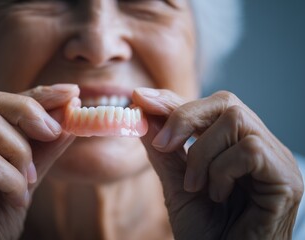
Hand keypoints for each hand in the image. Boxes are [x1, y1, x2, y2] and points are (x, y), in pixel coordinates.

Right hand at [0, 84, 78, 239]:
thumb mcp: (25, 178)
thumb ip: (43, 148)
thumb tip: (68, 115)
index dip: (33, 93)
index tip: (69, 93)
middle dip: (27, 112)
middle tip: (53, 135)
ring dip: (20, 153)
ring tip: (25, 183)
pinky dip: (13, 180)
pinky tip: (15, 200)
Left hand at [133, 88, 303, 238]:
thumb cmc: (205, 233)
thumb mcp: (176, 185)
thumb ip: (164, 150)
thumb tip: (143, 111)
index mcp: (236, 147)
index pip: (210, 107)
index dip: (175, 101)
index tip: (141, 99)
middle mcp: (261, 148)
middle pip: (226, 102)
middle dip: (185, 118)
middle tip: (164, 145)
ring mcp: (276, 161)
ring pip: (236, 121)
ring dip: (202, 154)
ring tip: (196, 186)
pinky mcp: (286, 179)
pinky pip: (250, 150)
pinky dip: (222, 171)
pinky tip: (219, 195)